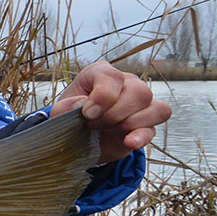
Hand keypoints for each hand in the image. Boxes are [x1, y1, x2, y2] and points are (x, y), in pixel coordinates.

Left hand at [50, 61, 171, 163]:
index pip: (112, 76)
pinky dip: (142, 136)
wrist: (77, 140)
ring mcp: (140, 103)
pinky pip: (156, 127)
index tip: (87, 114)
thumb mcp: (60, 113)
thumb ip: (66, 107)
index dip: (102, 97)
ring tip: (109, 131)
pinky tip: (128, 142)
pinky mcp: (147, 123)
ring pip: (156, 107)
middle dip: (114, 113)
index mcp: (101, 73)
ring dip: (130, 123)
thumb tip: (83, 104)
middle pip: (138, 91)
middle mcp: (126, 83)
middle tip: (94, 125)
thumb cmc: (70, 119)